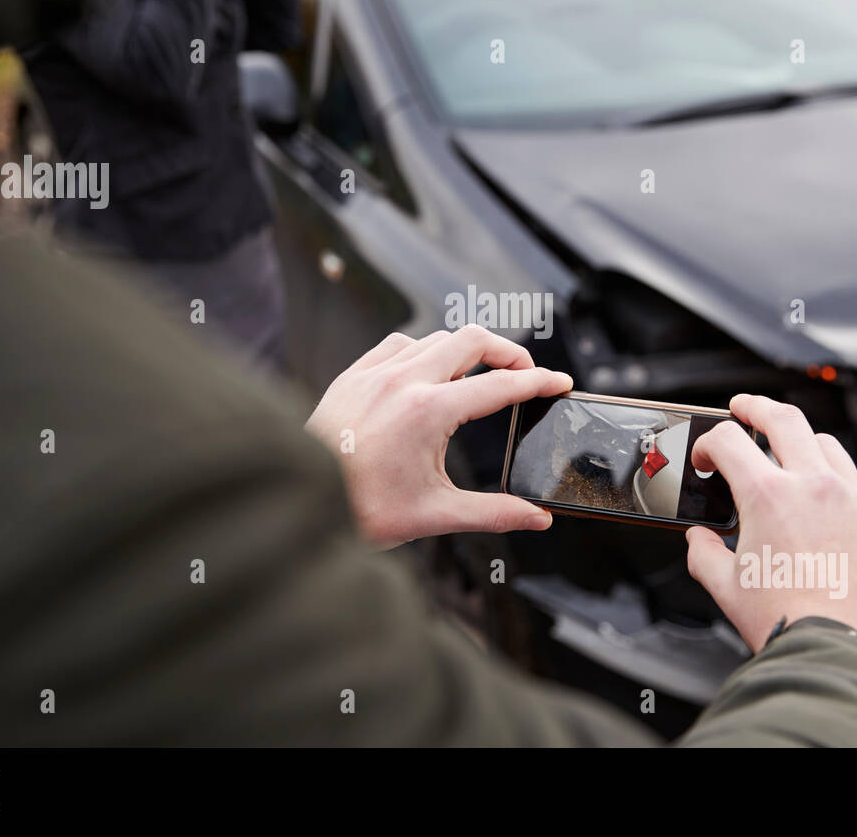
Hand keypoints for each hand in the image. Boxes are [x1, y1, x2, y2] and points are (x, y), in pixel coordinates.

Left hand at [305, 326, 571, 548]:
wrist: (297, 498)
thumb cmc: (358, 509)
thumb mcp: (435, 515)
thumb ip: (493, 512)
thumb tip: (536, 518)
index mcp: (429, 412)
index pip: (502, 386)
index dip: (539, 383)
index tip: (559, 382)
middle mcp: (404, 381)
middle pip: (473, 340)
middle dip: (508, 352)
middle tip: (524, 373)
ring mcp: (375, 374)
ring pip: (435, 338)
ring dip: (465, 349)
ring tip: (480, 373)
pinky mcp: (352, 375)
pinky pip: (397, 344)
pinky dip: (423, 350)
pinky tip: (426, 369)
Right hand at [685, 394, 856, 662]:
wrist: (842, 653)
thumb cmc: (787, 623)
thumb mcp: (726, 587)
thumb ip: (703, 553)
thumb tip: (700, 540)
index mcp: (769, 496)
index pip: (729, 441)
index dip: (710, 444)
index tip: (708, 458)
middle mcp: (816, 486)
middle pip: (784, 418)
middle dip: (756, 407)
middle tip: (745, 409)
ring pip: (827, 446)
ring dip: (801, 446)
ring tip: (791, 460)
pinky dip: (841, 485)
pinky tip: (831, 505)